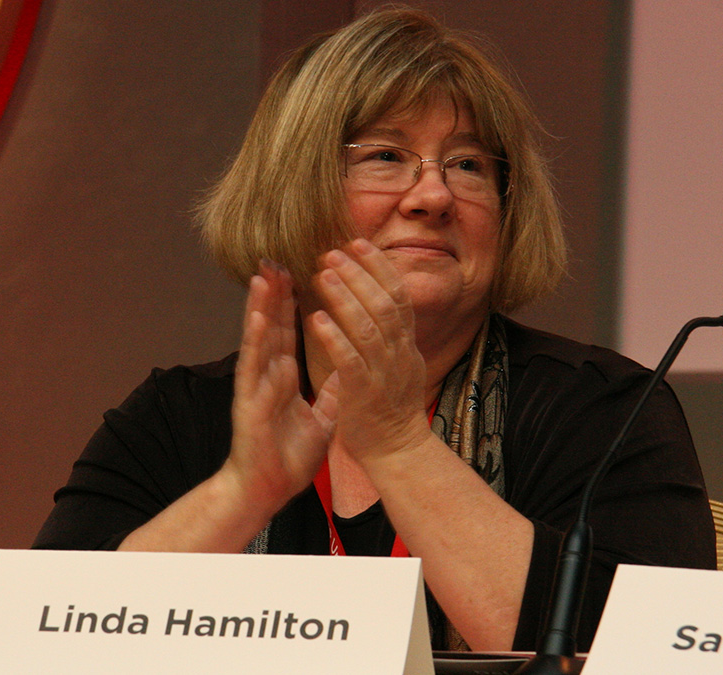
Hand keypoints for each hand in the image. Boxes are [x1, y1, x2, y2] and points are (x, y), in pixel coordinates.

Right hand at [224, 261, 336, 509]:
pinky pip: (255, 367)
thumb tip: (347, 372)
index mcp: (283, 378)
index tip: (298, 272)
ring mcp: (256, 387)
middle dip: (275, 293)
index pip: (290, 333)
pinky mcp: (248, 403)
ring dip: (262, 306)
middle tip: (276, 258)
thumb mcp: (321, 422)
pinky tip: (260, 318)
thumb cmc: (287, 458)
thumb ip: (331, 396)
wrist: (265, 491)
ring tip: (264, 276)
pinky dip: (257, 342)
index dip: (293, 303)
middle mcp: (267, 376)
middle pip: (273, 326)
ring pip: (260, 339)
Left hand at [306, 239, 431, 465]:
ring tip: (321, 274)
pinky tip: (316, 319)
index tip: (358, 242)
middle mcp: (399, 355)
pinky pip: (350, 362)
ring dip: (345, 298)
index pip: (399, 296)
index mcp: (406, 345)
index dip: (379, 267)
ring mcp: (383, 375)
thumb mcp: (399, 363)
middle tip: (332, 251)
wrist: (397, 453)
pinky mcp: (364, 396)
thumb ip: (390, 333)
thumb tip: (380, 298)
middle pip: (385, 304)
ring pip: (369, 328)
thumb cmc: (391, 408)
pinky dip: (334, 338)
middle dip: (359, 274)